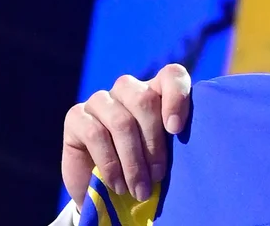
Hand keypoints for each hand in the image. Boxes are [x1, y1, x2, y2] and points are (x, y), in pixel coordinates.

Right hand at [61, 64, 191, 207]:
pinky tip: (118, 185)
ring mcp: (101, 100)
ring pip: (121, 121)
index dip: (177, 97)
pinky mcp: (76, 116)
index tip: (176, 130)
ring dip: (133, 161)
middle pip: (145, 100)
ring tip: (140, 189)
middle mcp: (128, 89)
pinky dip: (110, 164)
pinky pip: (95, 134)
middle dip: (154, 143)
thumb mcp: (166, 156)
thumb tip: (193, 146)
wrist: (106, 194)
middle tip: (158, 176)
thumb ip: (176, 143)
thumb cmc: (146, 171)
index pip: (172, 75)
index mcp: (158, 90)